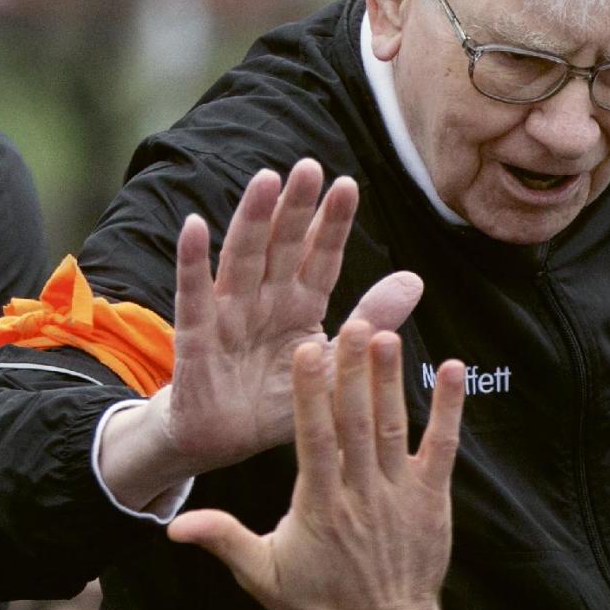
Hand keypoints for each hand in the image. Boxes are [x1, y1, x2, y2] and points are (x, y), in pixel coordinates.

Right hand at [100, 161, 423, 507]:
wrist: (222, 442)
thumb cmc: (276, 401)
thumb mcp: (334, 365)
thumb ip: (369, 322)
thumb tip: (415, 279)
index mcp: (300, 306)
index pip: (321, 259)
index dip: (332, 225)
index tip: (348, 186)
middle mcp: (265, 301)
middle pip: (283, 248)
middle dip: (296, 209)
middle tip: (310, 167)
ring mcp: (229, 315)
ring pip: (243, 259)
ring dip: (252, 219)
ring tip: (266, 180)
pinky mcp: (197, 338)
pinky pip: (193, 296)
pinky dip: (193, 263)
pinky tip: (194, 226)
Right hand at [168, 322, 464, 609]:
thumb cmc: (320, 603)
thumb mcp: (263, 576)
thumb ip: (224, 541)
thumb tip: (173, 525)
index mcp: (319, 505)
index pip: (314, 439)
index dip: (311, 394)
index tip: (306, 352)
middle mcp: (361, 493)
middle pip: (356, 423)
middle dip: (353, 371)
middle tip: (353, 323)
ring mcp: (400, 493)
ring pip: (394, 427)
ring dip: (391, 380)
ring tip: (388, 334)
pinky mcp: (432, 496)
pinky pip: (443, 446)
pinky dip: (449, 408)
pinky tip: (452, 369)